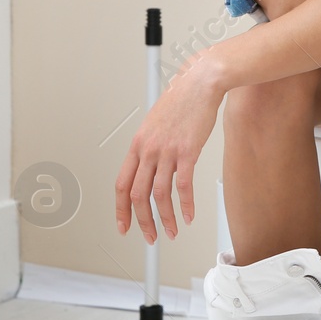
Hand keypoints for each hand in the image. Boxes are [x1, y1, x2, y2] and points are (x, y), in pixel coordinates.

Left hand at [115, 49, 226, 244]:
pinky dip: (185, 205)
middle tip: (149, 236)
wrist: (199, 83)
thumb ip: (150, 147)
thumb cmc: (181, 101)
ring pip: (160, 195)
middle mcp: (148, 149)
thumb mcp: (155, 124)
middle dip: (142, 221)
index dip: (121, 209)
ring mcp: (167, 151)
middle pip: (138, 195)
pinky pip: (183, 186)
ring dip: (165, 218)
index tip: (124, 225)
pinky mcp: (187, 151)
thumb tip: (150, 168)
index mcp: (137, 144)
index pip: (122, 184)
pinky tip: (188, 216)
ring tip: (171, 231)